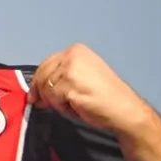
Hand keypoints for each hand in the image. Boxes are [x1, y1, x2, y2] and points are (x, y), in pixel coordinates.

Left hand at [27, 43, 153, 135]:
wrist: (124, 110)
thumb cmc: (106, 97)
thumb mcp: (82, 76)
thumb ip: (61, 75)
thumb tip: (38, 87)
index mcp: (76, 50)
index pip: (46, 63)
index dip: (38, 80)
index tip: (35, 93)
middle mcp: (72, 56)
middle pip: (42, 75)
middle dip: (41, 91)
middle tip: (42, 103)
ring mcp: (70, 69)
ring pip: (46, 88)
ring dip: (55, 101)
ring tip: (74, 104)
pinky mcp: (69, 85)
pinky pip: (52, 99)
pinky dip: (61, 107)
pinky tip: (77, 107)